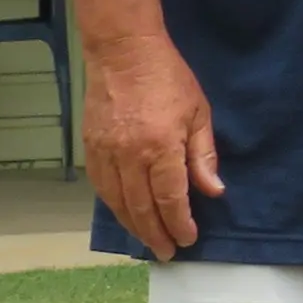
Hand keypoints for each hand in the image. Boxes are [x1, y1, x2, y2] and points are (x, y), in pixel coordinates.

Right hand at [84, 31, 221, 254]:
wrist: (123, 50)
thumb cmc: (169, 78)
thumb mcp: (199, 112)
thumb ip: (203, 156)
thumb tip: (213, 192)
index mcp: (161, 147)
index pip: (170, 200)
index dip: (179, 224)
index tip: (187, 239)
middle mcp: (130, 156)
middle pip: (142, 209)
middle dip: (156, 235)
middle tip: (166, 252)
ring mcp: (106, 153)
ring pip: (118, 204)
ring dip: (133, 227)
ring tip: (147, 241)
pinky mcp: (90, 148)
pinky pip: (101, 188)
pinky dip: (113, 206)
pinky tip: (124, 215)